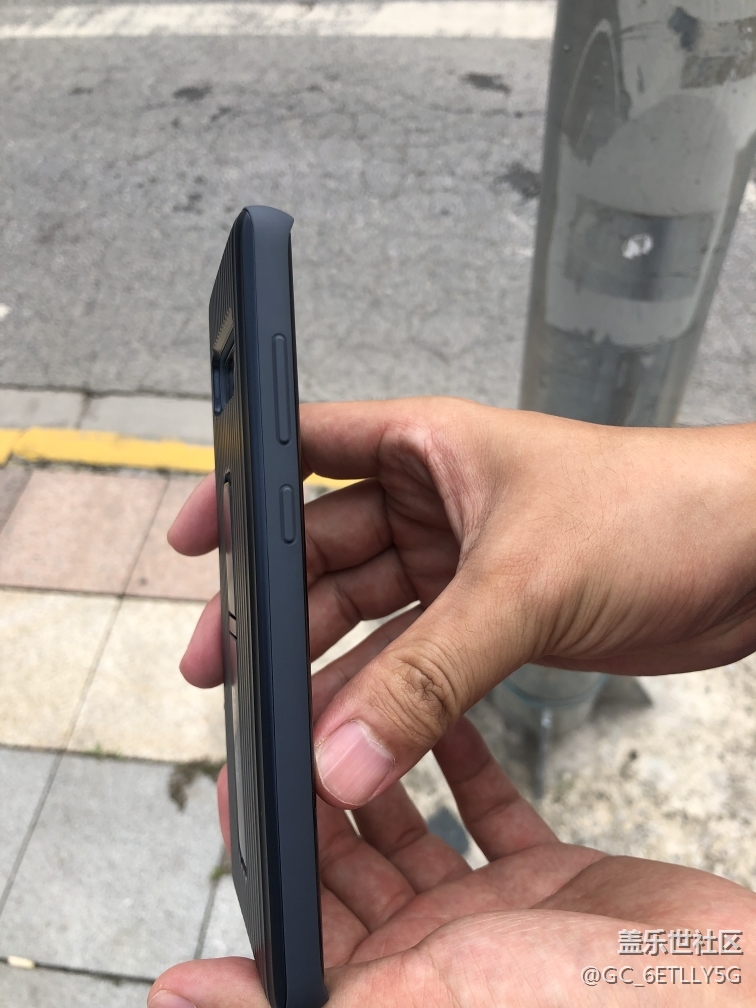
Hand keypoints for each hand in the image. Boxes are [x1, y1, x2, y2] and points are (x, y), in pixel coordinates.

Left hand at [148, 709, 755, 1006]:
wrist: (722, 997)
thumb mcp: (423, 1002)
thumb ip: (301, 1001)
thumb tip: (175, 993)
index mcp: (390, 990)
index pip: (300, 913)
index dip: (268, 843)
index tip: (243, 775)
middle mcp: (433, 956)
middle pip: (351, 861)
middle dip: (322, 790)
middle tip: (297, 719)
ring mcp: (491, 917)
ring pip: (415, 828)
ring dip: (386, 769)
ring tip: (358, 708)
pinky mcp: (546, 881)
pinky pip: (490, 813)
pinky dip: (465, 765)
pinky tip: (448, 721)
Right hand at [168, 397, 755, 806]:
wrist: (745, 555)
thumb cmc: (654, 510)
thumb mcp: (523, 587)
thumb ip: (431, 675)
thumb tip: (345, 745)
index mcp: (427, 446)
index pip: (307, 449)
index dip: (243, 487)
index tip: (195, 534)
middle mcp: (434, 499)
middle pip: (324, 550)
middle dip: (274, 605)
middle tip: (222, 660)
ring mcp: (459, 561)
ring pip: (366, 613)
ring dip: (324, 663)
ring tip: (276, 713)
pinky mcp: (489, 615)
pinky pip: (412, 655)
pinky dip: (381, 691)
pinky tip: (348, 728)